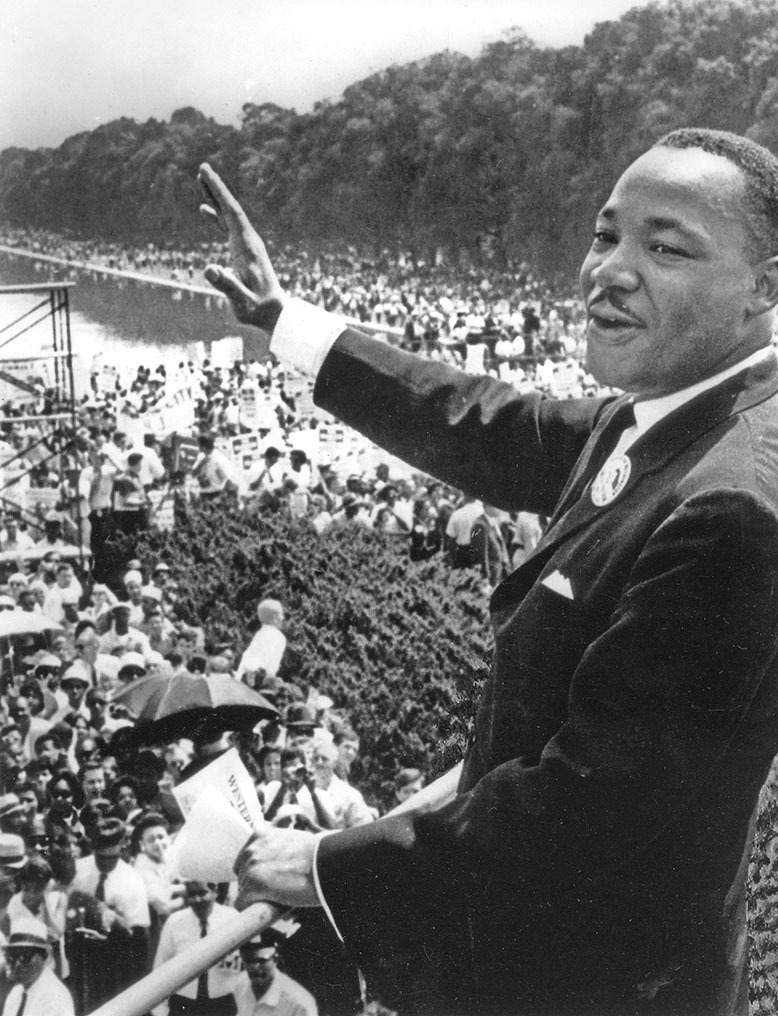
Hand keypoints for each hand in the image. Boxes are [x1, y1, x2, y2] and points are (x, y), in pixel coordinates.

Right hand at [198, 163, 285, 334]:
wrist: (274, 314)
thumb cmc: (258, 309)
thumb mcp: (241, 301)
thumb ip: (227, 285)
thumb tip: (209, 269)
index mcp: (248, 247)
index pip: (232, 213)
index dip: (219, 192)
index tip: (207, 173)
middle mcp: (248, 242)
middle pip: (231, 208)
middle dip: (217, 188)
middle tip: (202, 167)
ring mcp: (246, 246)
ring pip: (229, 215)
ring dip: (216, 197)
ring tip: (201, 179)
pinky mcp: (242, 252)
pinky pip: (227, 228)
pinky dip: (216, 216)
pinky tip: (205, 209)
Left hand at [233, 825, 319, 908]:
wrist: (325, 863)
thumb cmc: (318, 854)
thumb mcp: (294, 841)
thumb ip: (280, 848)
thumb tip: (280, 863)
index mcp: (261, 834)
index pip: (247, 856)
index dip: (258, 869)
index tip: (269, 877)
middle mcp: (251, 849)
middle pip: (241, 873)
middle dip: (254, 882)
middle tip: (275, 889)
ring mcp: (250, 868)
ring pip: (243, 889)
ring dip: (257, 896)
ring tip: (278, 898)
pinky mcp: (251, 887)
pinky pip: (241, 904)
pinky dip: (252, 909)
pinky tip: (269, 907)